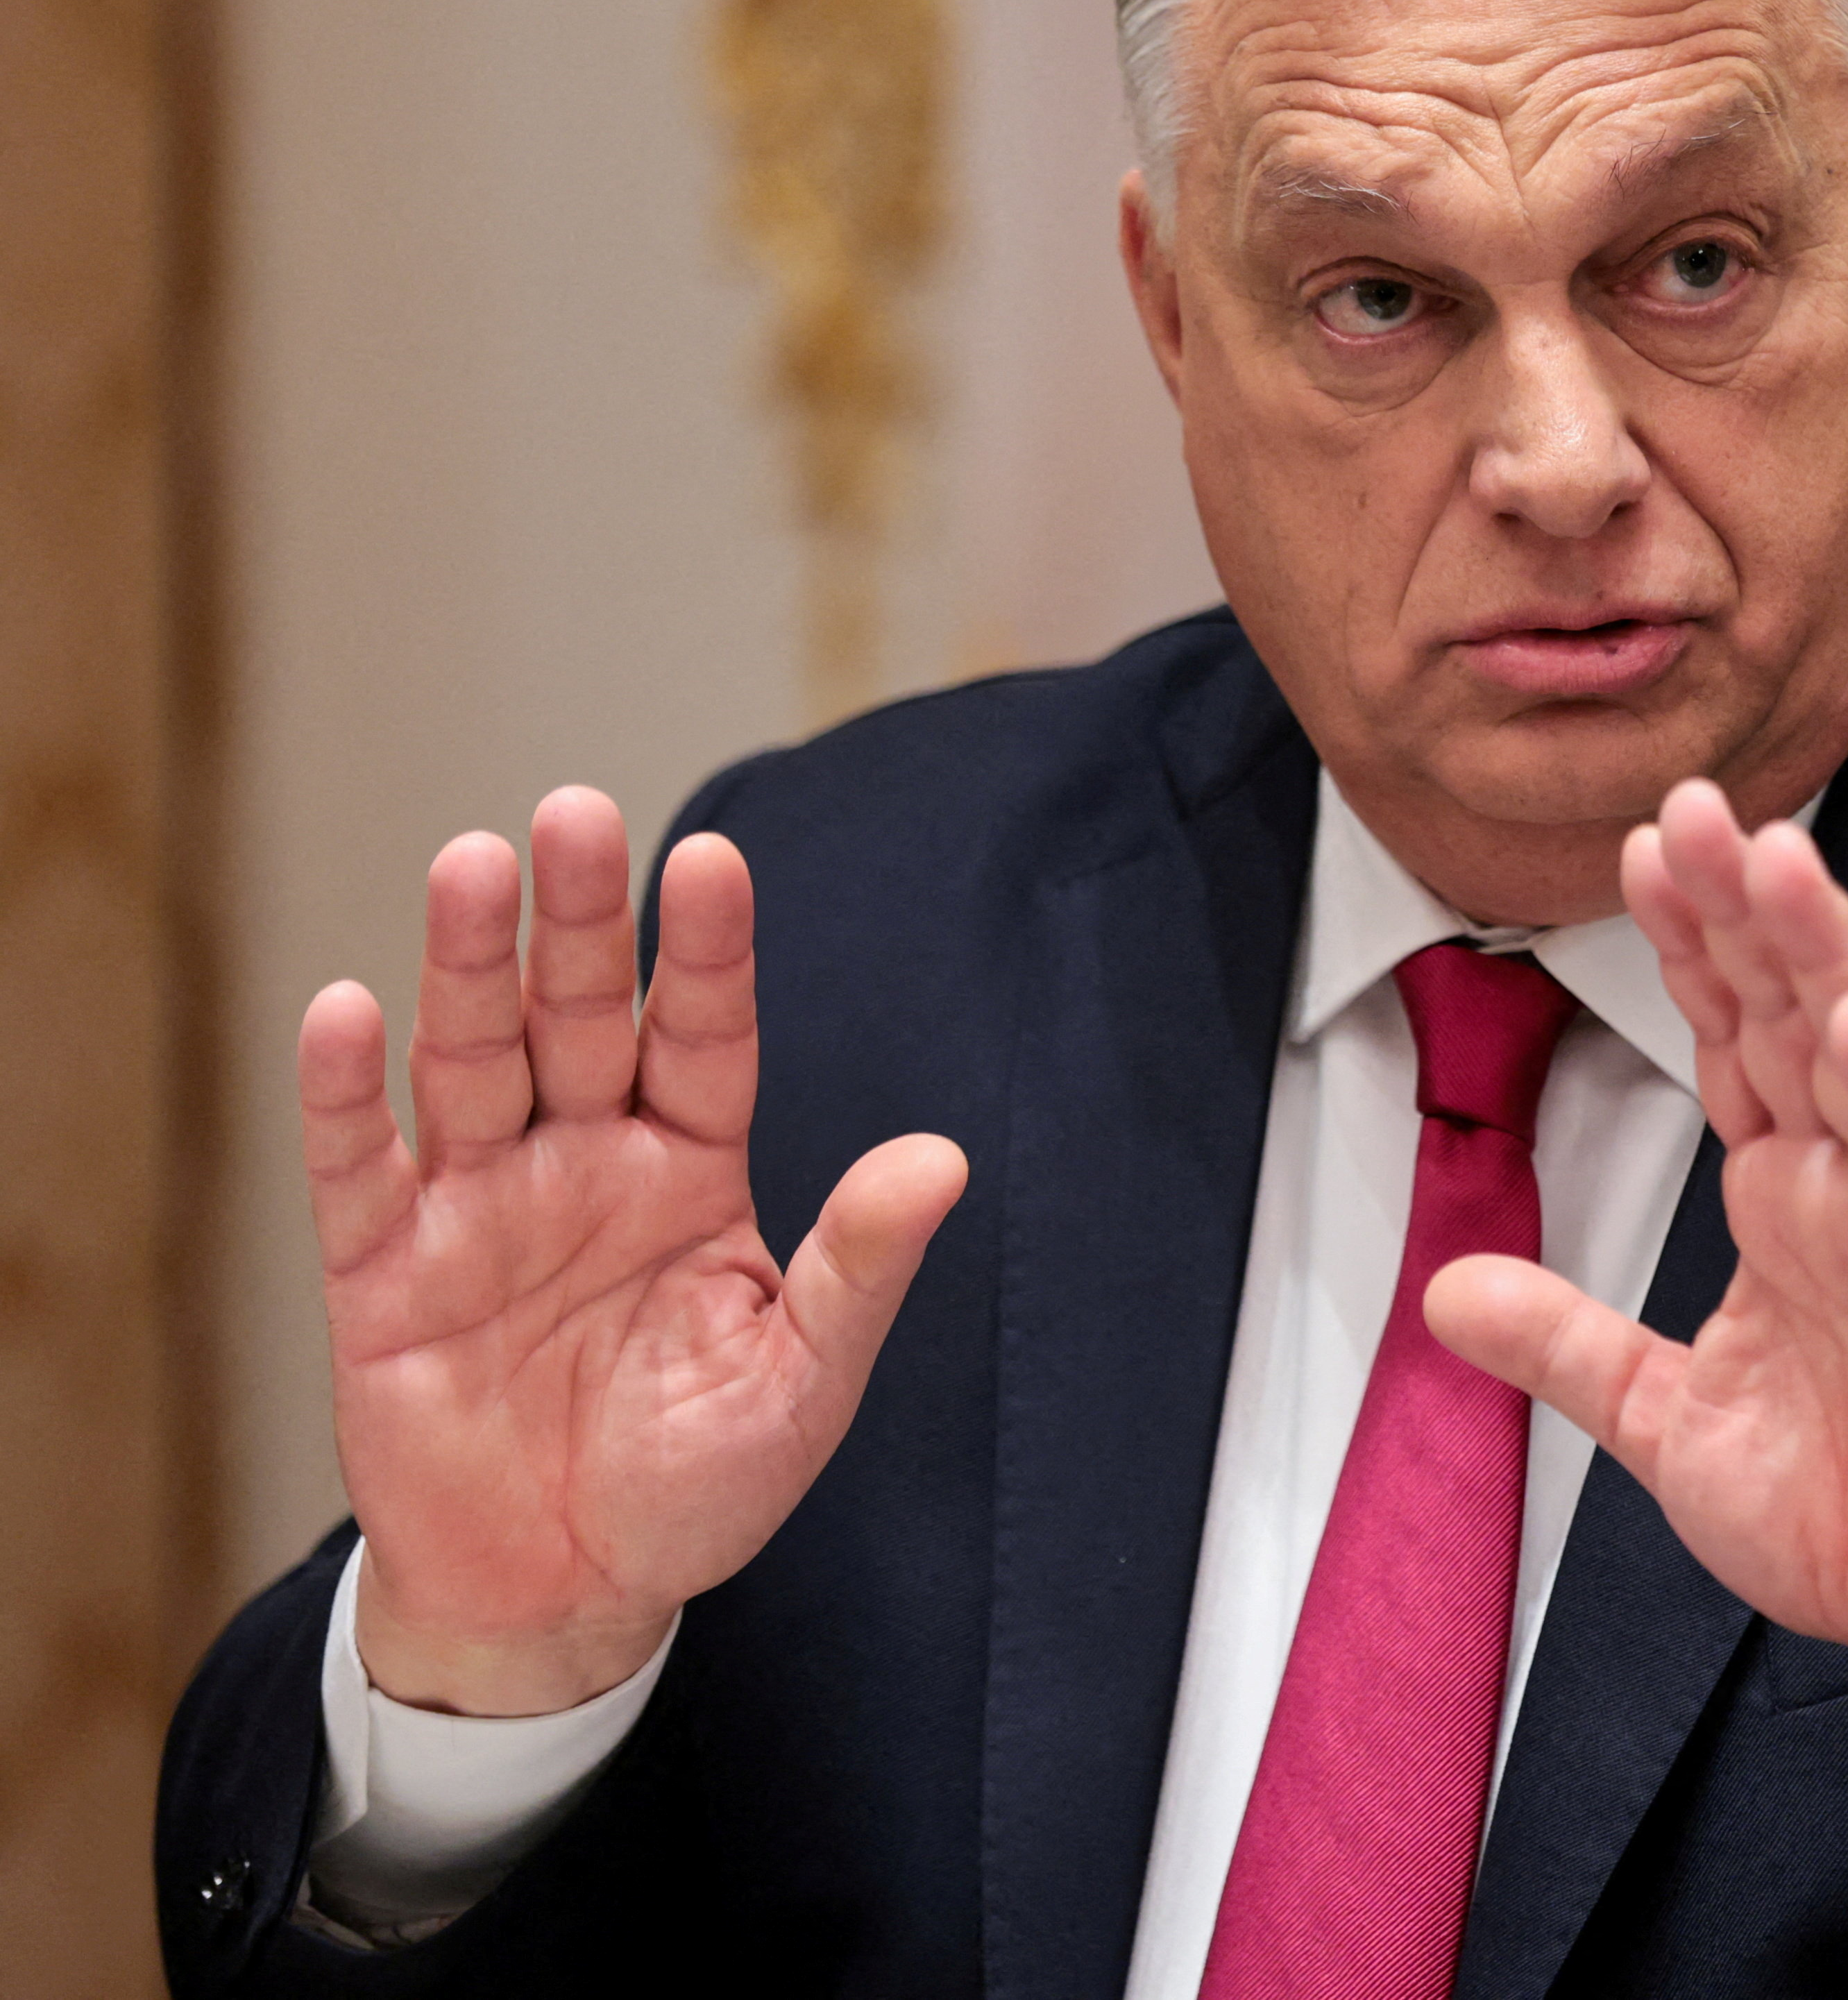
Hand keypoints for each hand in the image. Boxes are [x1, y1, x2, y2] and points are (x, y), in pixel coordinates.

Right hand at [303, 788, 966, 1714]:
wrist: (568, 1596)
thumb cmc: (696, 1483)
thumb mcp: (801, 1380)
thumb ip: (858, 1266)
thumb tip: (941, 1161)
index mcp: (691, 1171)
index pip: (703, 1035)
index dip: (705, 951)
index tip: (711, 860)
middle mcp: (584, 1162)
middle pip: (581, 1017)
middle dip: (578, 919)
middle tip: (575, 812)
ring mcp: (478, 1207)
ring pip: (472, 1061)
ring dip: (468, 966)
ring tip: (473, 864)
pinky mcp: (381, 1273)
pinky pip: (357, 1167)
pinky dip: (345, 1092)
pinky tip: (345, 1009)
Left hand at [1424, 781, 1847, 1772]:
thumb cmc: (1842, 1508)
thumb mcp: (1661, 1421)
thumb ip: (1565, 1346)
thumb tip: (1445, 1295)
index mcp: (1780, 1202)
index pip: (1726, 1041)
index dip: (1691, 945)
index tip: (1646, 846)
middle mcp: (1845, 1190)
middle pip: (1788, 1017)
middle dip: (1745, 907)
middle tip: (1698, 797)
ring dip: (1825, 956)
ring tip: (1781, 855)